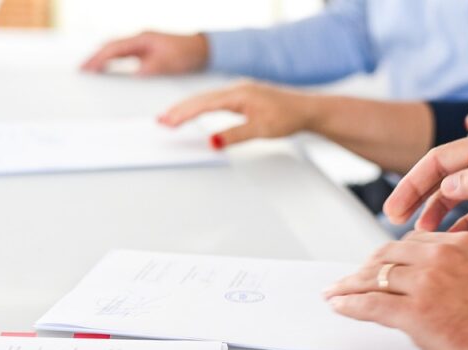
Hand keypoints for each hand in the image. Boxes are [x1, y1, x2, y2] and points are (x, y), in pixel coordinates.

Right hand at [80, 32, 208, 75]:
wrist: (202, 50)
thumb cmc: (187, 55)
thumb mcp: (166, 66)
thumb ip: (146, 71)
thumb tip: (130, 77)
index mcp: (142, 39)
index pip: (113, 49)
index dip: (97, 59)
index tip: (86, 69)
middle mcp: (139, 39)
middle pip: (110, 47)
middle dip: (94, 59)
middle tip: (80, 71)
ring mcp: (141, 44)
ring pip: (115, 50)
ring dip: (101, 60)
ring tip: (87, 72)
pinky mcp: (145, 51)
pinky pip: (122, 55)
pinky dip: (111, 62)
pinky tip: (105, 71)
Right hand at [158, 81, 319, 147]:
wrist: (307, 109)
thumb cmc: (288, 116)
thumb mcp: (261, 130)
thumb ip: (234, 135)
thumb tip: (212, 142)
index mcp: (239, 94)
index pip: (204, 104)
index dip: (184, 114)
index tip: (168, 122)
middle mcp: (237, 89)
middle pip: (200, 99)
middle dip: (178, 110)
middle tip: (160, 121)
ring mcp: (239, 90)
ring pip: (206, 98)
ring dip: (187, 107)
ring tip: (169, 117)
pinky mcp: (242, 95)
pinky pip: (214, 99)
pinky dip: (199, 105)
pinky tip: (192, 111)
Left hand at [324, 231, 467, 349]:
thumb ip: (460, 278)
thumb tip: (439, 293)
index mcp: (463, 244)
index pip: (413, 242)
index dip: (390, 256)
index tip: (379, 264)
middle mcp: (441, 256)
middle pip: (387, 255)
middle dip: (364, 269)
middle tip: (350, 279)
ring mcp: (425, 282)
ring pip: (373, 277)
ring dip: (349, 286)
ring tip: (335, 292)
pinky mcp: (413, 310)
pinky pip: (369, 303)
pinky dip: (348, 304)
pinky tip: (339, 306)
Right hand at [384, 128, 467, 238]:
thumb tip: (447, 186)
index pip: (440, 160)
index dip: (413, 182)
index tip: (395, 207)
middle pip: (443, 177)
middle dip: (416, 197)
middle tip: (394, 220)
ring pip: (456, 195)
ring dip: (436, 213)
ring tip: (419, 234)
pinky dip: (460, 226)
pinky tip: (449, 240)